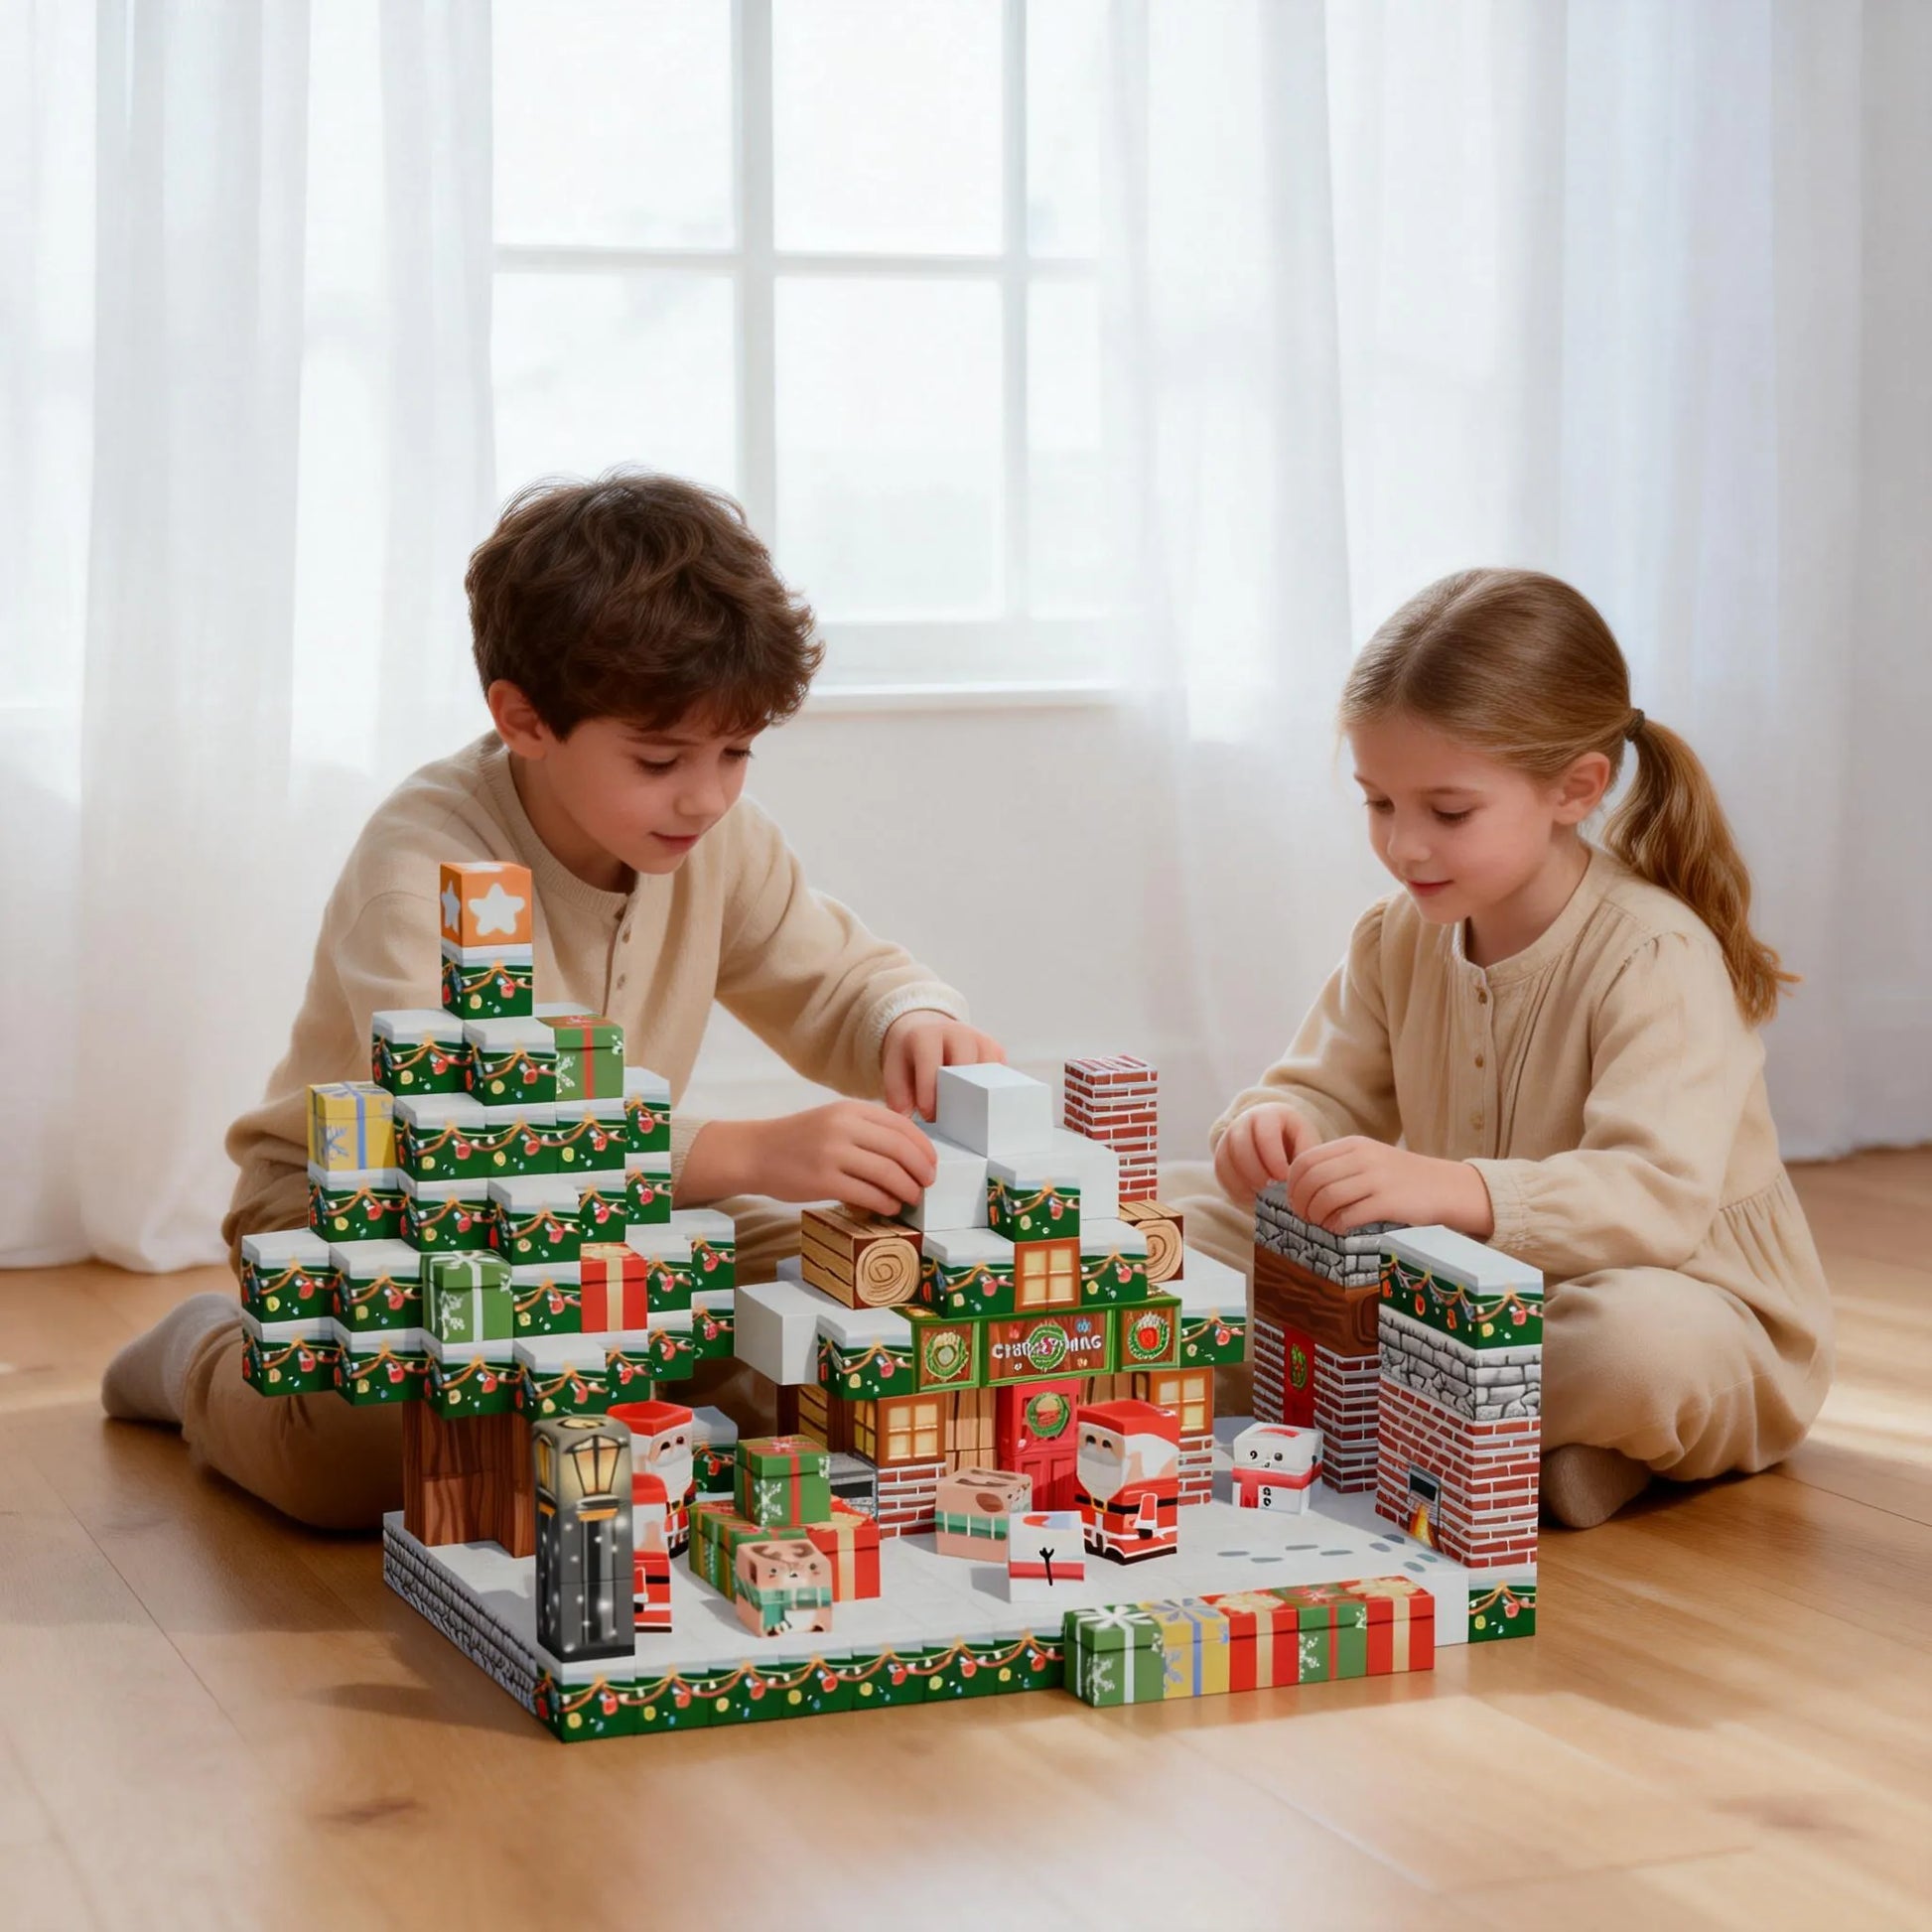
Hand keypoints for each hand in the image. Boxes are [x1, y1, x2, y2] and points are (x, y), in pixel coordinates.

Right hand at [748, 1101, 939, 1217]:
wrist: (755, 1152)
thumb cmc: (797, 1140)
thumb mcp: (833, 1120)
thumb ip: (866, 1130)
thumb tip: (908, 1154)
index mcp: (850, 1109)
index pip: (901, 1126)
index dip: (923, 1147)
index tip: (931, 1163)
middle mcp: (843, 1127)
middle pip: (899, 1149)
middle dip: (921, 1170)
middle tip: (927, 1184)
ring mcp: (832, 1153)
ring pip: (887, 1172)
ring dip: (907, 1189)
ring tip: (912, 1198)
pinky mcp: (823, 1181)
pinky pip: (867, 1194)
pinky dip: (885, 1203)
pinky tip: (889, 1207)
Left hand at [880, 1012, 1006, 1118]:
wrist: (926, 1029)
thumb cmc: (910, 1058)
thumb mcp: (894, 1071)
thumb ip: (897, 1096)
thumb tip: (910, 1120)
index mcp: (926, 1035)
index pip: (931, 1065)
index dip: (930, 1093)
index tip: (929, 1116)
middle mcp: (956, 1032)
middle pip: (965, 1068)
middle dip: (958, 1097)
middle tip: (951, 1121)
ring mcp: (980, 1039)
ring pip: (987, 1072)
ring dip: (979, 1097)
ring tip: (966, 1117)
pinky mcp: (996, 1049)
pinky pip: (1001, 1076)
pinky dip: (993, 1093)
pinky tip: (980, 1106)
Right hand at [1214, 1104, 1322, 1199]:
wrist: (1278, 1138)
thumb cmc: (1296, 1141)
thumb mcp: (1306, 1143)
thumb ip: (1305, 1158)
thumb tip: (1299, 1179)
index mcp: (1268, 1115)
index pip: (1265, 1135)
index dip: (1273, 1159)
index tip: (1284, 1178)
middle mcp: (1243, 1123)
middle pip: (1240, 1147)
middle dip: (1256, 1174)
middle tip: (1273, 1191)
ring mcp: (1228, 1139)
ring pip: (1226, 1161)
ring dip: (1245, 1183)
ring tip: (1264, 1196)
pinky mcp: (1222, 1157)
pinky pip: (1221, 1174)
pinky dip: (1235, 1189)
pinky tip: (1253, 1197)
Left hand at [1285, 1136, 1492, 1236]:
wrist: (1445, 1187)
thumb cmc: (1400, 1178)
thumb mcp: (1369, 1159)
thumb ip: (1338, 1165)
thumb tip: (1299, 1185)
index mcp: (1354, 1145)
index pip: (1306, 1160)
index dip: (1293, 1184)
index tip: (1295, 1200)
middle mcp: (1363, 1158)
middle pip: (1312, 1180)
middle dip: (1301, 1202)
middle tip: (1304, 1217)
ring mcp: (1377, 1179)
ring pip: (1327, 1198)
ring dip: (1317, 1216)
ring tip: (1320, 1224)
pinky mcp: (1389, 1202)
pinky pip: (1349, 1215)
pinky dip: (1336, 1225)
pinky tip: (1338, 1229)